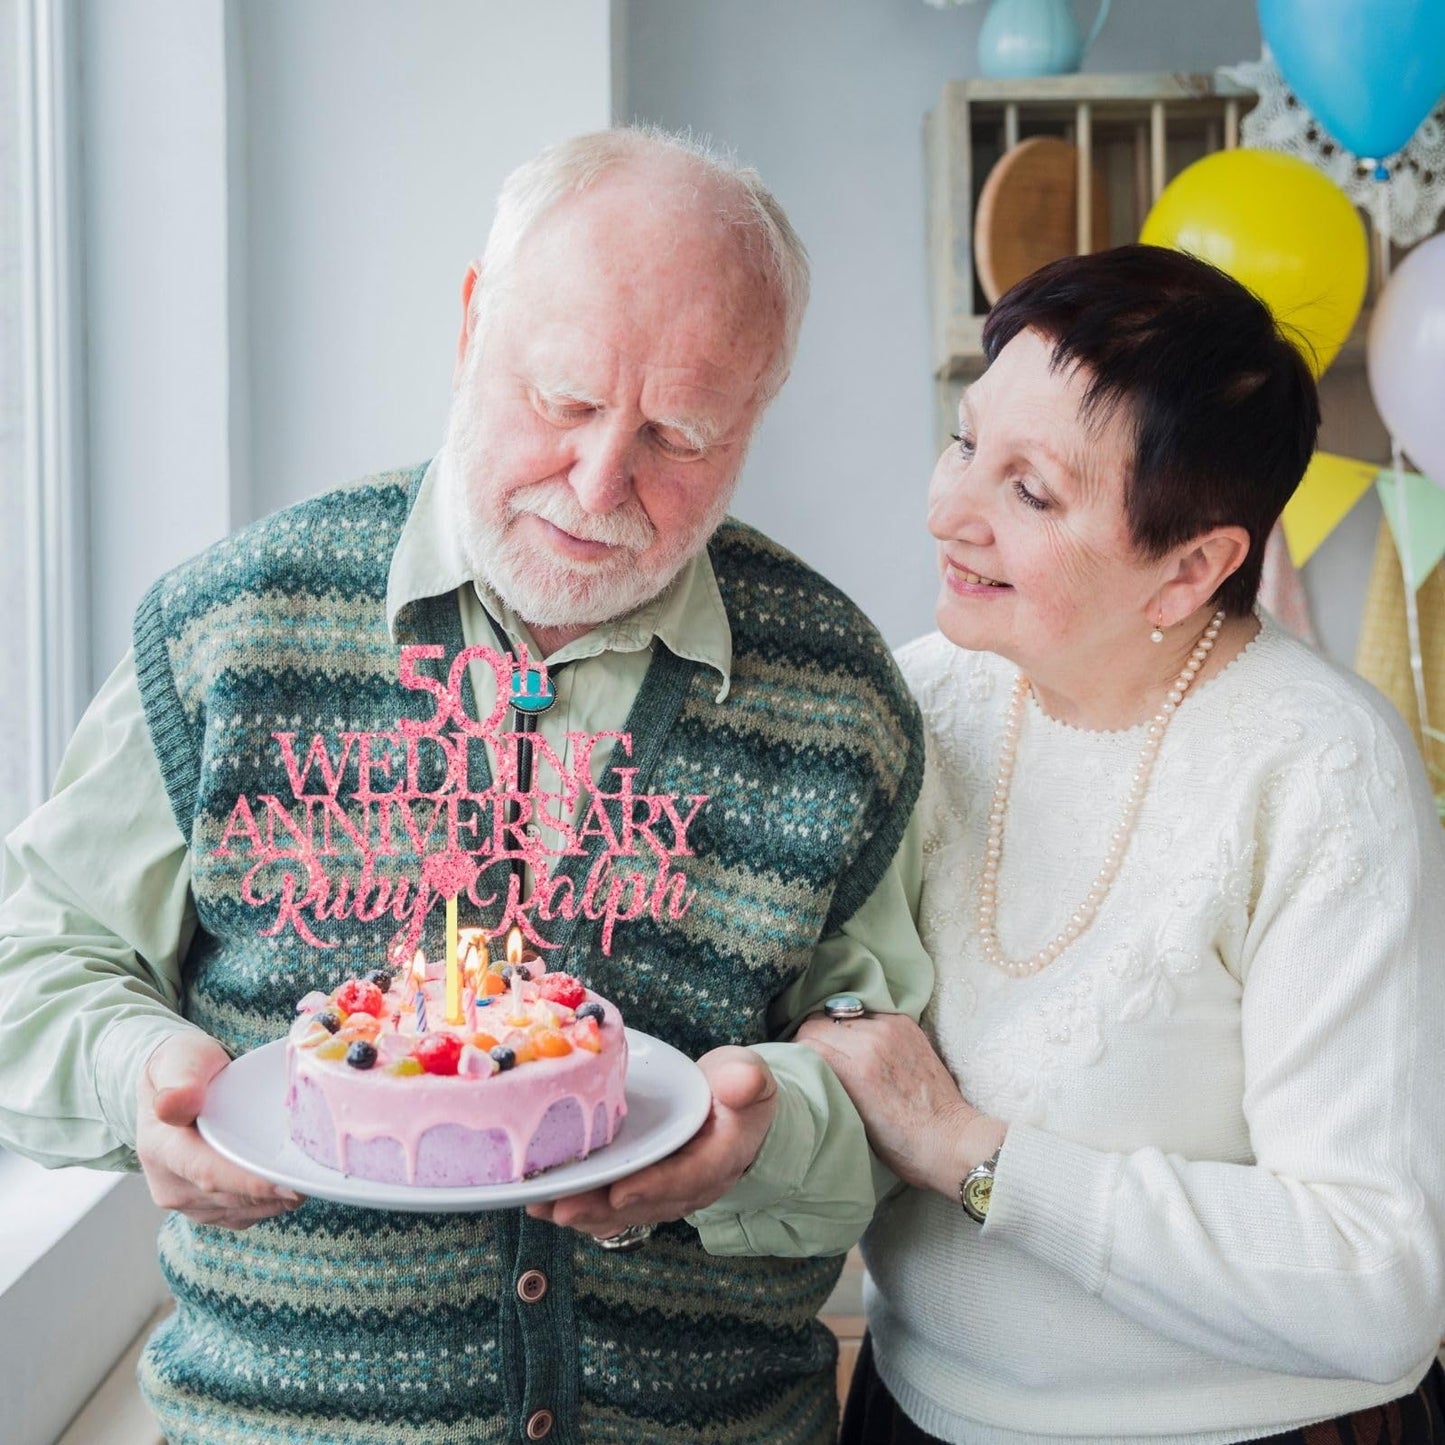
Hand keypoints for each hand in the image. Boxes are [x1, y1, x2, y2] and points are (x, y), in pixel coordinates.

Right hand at [136, 1032, 304, 1228]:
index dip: (251, 1184)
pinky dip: (271, 1203)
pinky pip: (244, 1215)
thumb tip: (175, 1104)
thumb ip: (181, 1078)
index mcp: (161, 1147)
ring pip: (242, 1211)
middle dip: (276, 1192)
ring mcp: (186, 1201)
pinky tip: (290, 1183)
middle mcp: (169, 1183)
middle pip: (232, 1197)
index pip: (208, 1174)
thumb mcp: (182, 1057)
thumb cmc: (185, 1066)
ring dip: (277, 1200)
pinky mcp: (204, 1209)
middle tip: (319, 1179)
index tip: (290, 1187)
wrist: (174, 1085)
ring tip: (310, 1177)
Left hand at [526, 1045, 777, 1237]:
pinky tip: (543, 1203)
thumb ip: (746, 1080)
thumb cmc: (737, 1087)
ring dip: (582, 1212)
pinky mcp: (644, 1186)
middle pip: (646, 1203)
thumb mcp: (749, 1075)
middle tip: (561, 1208)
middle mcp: (691, 1184)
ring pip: (623, 1210)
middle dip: (601, 1208)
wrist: (734, 1106)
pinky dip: (580, 1203)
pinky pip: (612, 1203)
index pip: (689, 1177)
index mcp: (721, 1157)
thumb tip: (743, 1082)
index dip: (655, 1186)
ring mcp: (665, 1189)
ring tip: (540, 1207)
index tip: (621, 1190)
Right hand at [796, 1012, 1004, 1198]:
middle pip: (819, 1021)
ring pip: (842, 1014)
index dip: (798, 1054)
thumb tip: (806, 1065)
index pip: (806, 1039)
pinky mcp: (907, 1024)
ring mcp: (892, 1028)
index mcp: (857, 1068)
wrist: (951, 1140)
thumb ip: (828, 1084)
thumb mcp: (851, 1121)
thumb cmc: (901, 1145)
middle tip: (818, 1062)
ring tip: (844, 1055)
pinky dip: (860, 1027)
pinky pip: (868, 1014)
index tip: (800, 1069)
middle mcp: (873, 1039)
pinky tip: (865, 1047)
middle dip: (813, 1040)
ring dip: (837, 1031)